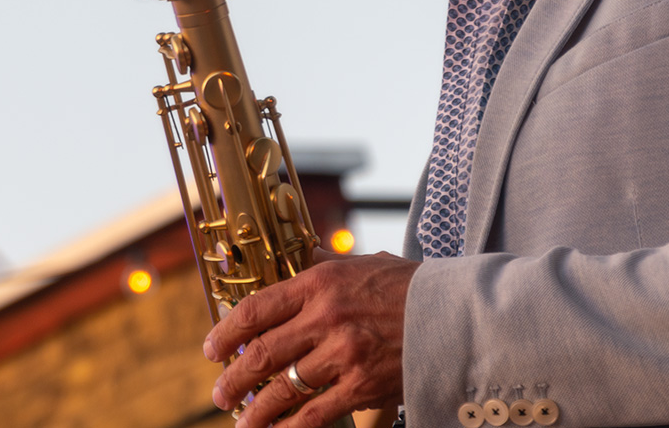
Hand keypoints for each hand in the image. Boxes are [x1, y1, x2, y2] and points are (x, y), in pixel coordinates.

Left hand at [202, 252, 417, 427]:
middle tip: (220, 393)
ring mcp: (343, 355)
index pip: (257, 308)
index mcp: (319, 284)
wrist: (456, 316)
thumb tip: (297, 258)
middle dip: (233, 378)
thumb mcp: (361, 264)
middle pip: (262, 353)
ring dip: (255, 410)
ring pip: (283, 388)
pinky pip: (315, 414)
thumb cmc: (407, 287)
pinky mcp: (362, 386)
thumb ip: (324, 266)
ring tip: (240, 421)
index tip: (212, 349)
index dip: (226, 332)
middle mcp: (326, 318)